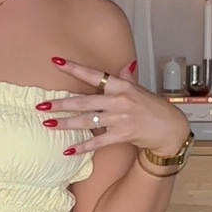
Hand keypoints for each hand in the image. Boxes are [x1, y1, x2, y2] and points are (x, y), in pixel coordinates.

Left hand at [38, 57, 189, 154]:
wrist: (170, 128)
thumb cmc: (152, 107)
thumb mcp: (138, 89)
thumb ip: (126, 78)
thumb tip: (125, 64)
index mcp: (121, 85)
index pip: (93, 74)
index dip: (74, 68)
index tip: (56, 62)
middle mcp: (119, 100)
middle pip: (84, 101)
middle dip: (61, 103)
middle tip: (41, 106)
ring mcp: (120, 119)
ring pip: (87, 121)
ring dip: (66, 123)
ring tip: (48, 124)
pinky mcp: (122, 135)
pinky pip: (98, 142)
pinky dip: (82, 147)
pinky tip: (68, 150)